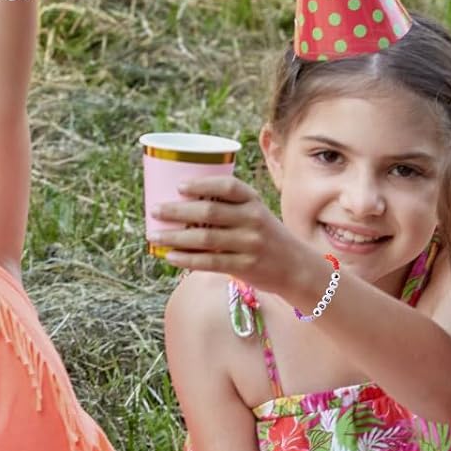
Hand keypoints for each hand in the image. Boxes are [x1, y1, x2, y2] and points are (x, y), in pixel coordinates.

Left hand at [153, 176, 323, 307]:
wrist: (296, 267)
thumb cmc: (265, 237)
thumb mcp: (255, 214)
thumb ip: (228, 209)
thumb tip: (180, 206)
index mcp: (254, 201)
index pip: (228, 186)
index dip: (202, 184)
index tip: (179, 186)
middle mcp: (253, 219)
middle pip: (210, 211)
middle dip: (178, 210)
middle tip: (155, 210)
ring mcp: (250, 244)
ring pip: (205, 237)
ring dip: (175, 236)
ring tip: (154, 236)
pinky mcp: (246, 266)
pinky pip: (210, 261)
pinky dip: (187, 259)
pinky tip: (170, 256)